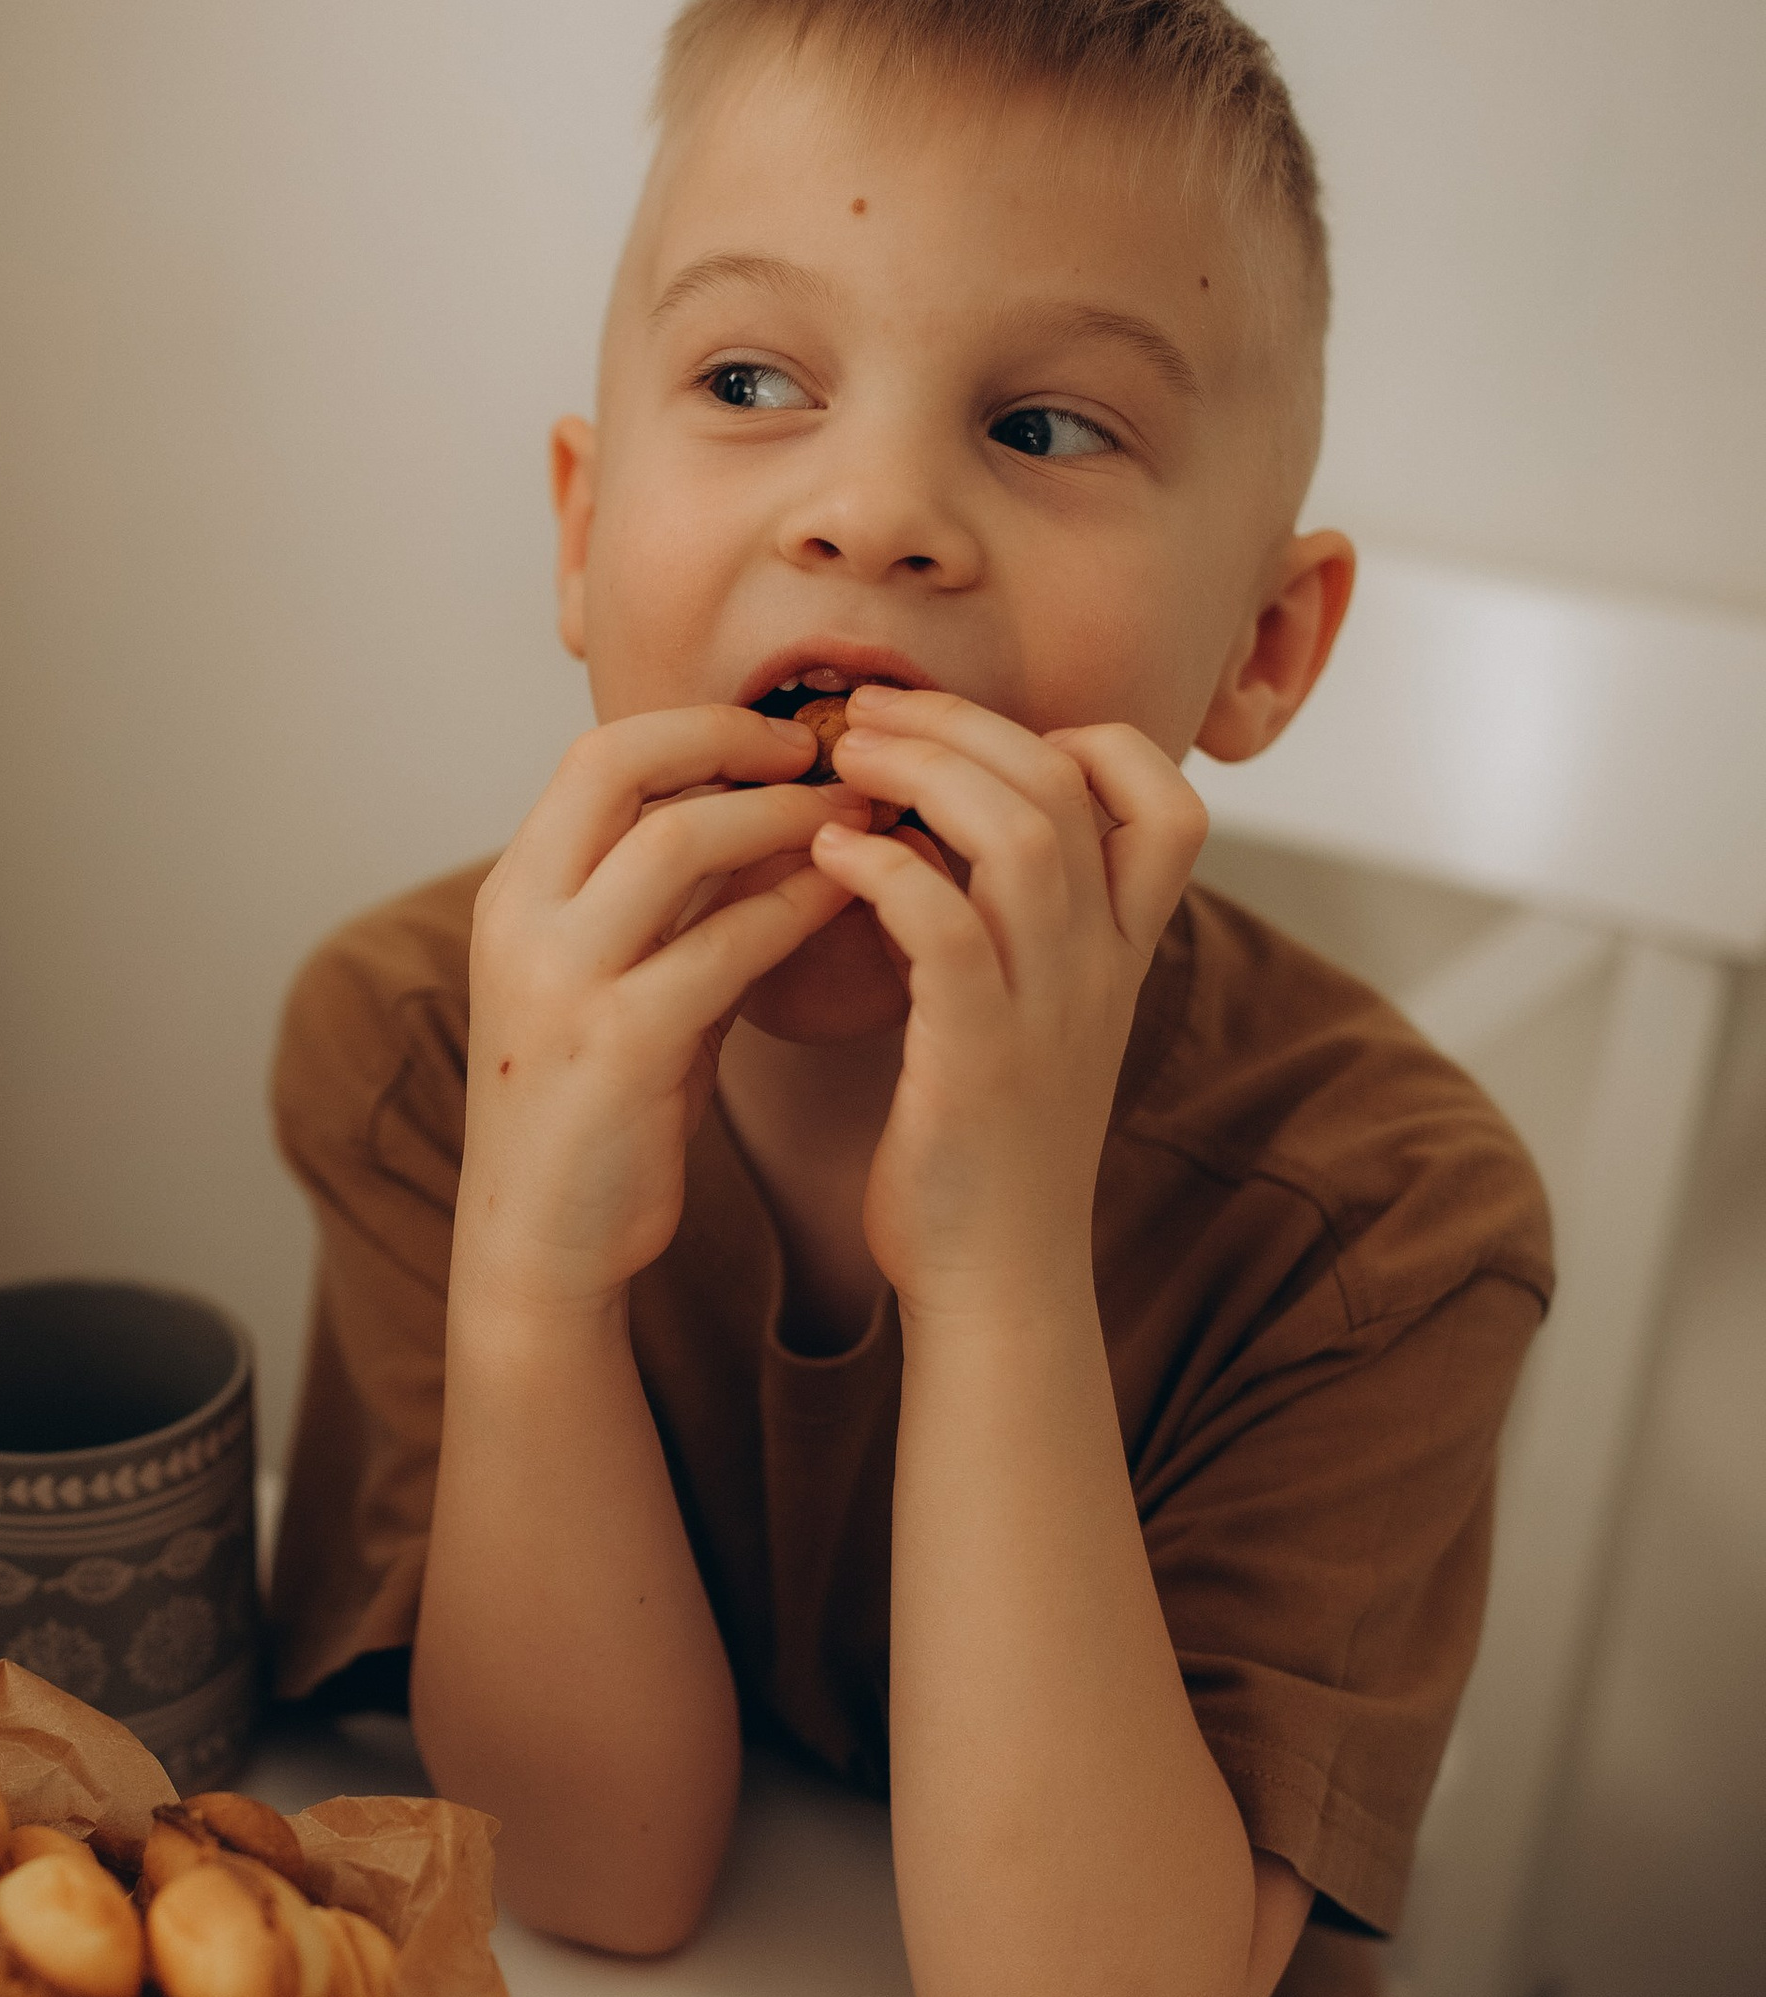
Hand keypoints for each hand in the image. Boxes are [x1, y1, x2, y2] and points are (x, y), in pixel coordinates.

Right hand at [459, 708, 858, 1318]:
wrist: (540, 1242)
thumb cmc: (594, 1112)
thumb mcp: (612, 983)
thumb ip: (665, 908)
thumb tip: (764, 821)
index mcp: (513, 895)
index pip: (598, 755)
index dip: (698, 726)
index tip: (783, 738)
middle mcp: (522, 922)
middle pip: (621, 766)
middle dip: (735, 741)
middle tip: (828, 753)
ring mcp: (561, 982)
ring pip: (677, 842)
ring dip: (781, 815)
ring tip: (859, 814)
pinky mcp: (615, 1049)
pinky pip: (722, 946)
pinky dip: (794, 907)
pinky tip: (852, 896)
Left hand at [812, 692, 1205, 1306]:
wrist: (995, 1283)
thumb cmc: (985, 1144)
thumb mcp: (1032, 1019)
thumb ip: (1017, 929)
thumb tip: (940, 832)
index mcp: (1120, 953)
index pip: (1170, 803)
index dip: (1095, 743)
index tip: (991, 741)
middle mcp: (1099, 968)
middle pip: (1067, 784)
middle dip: (961, 724)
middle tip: (868, 713)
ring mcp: (1047, 1011)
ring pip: (1018, 835)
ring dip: (921, 772)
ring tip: (841, 759)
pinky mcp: (977, 1059)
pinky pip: (944, 928)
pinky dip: (884, 870)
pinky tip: (828, 853)